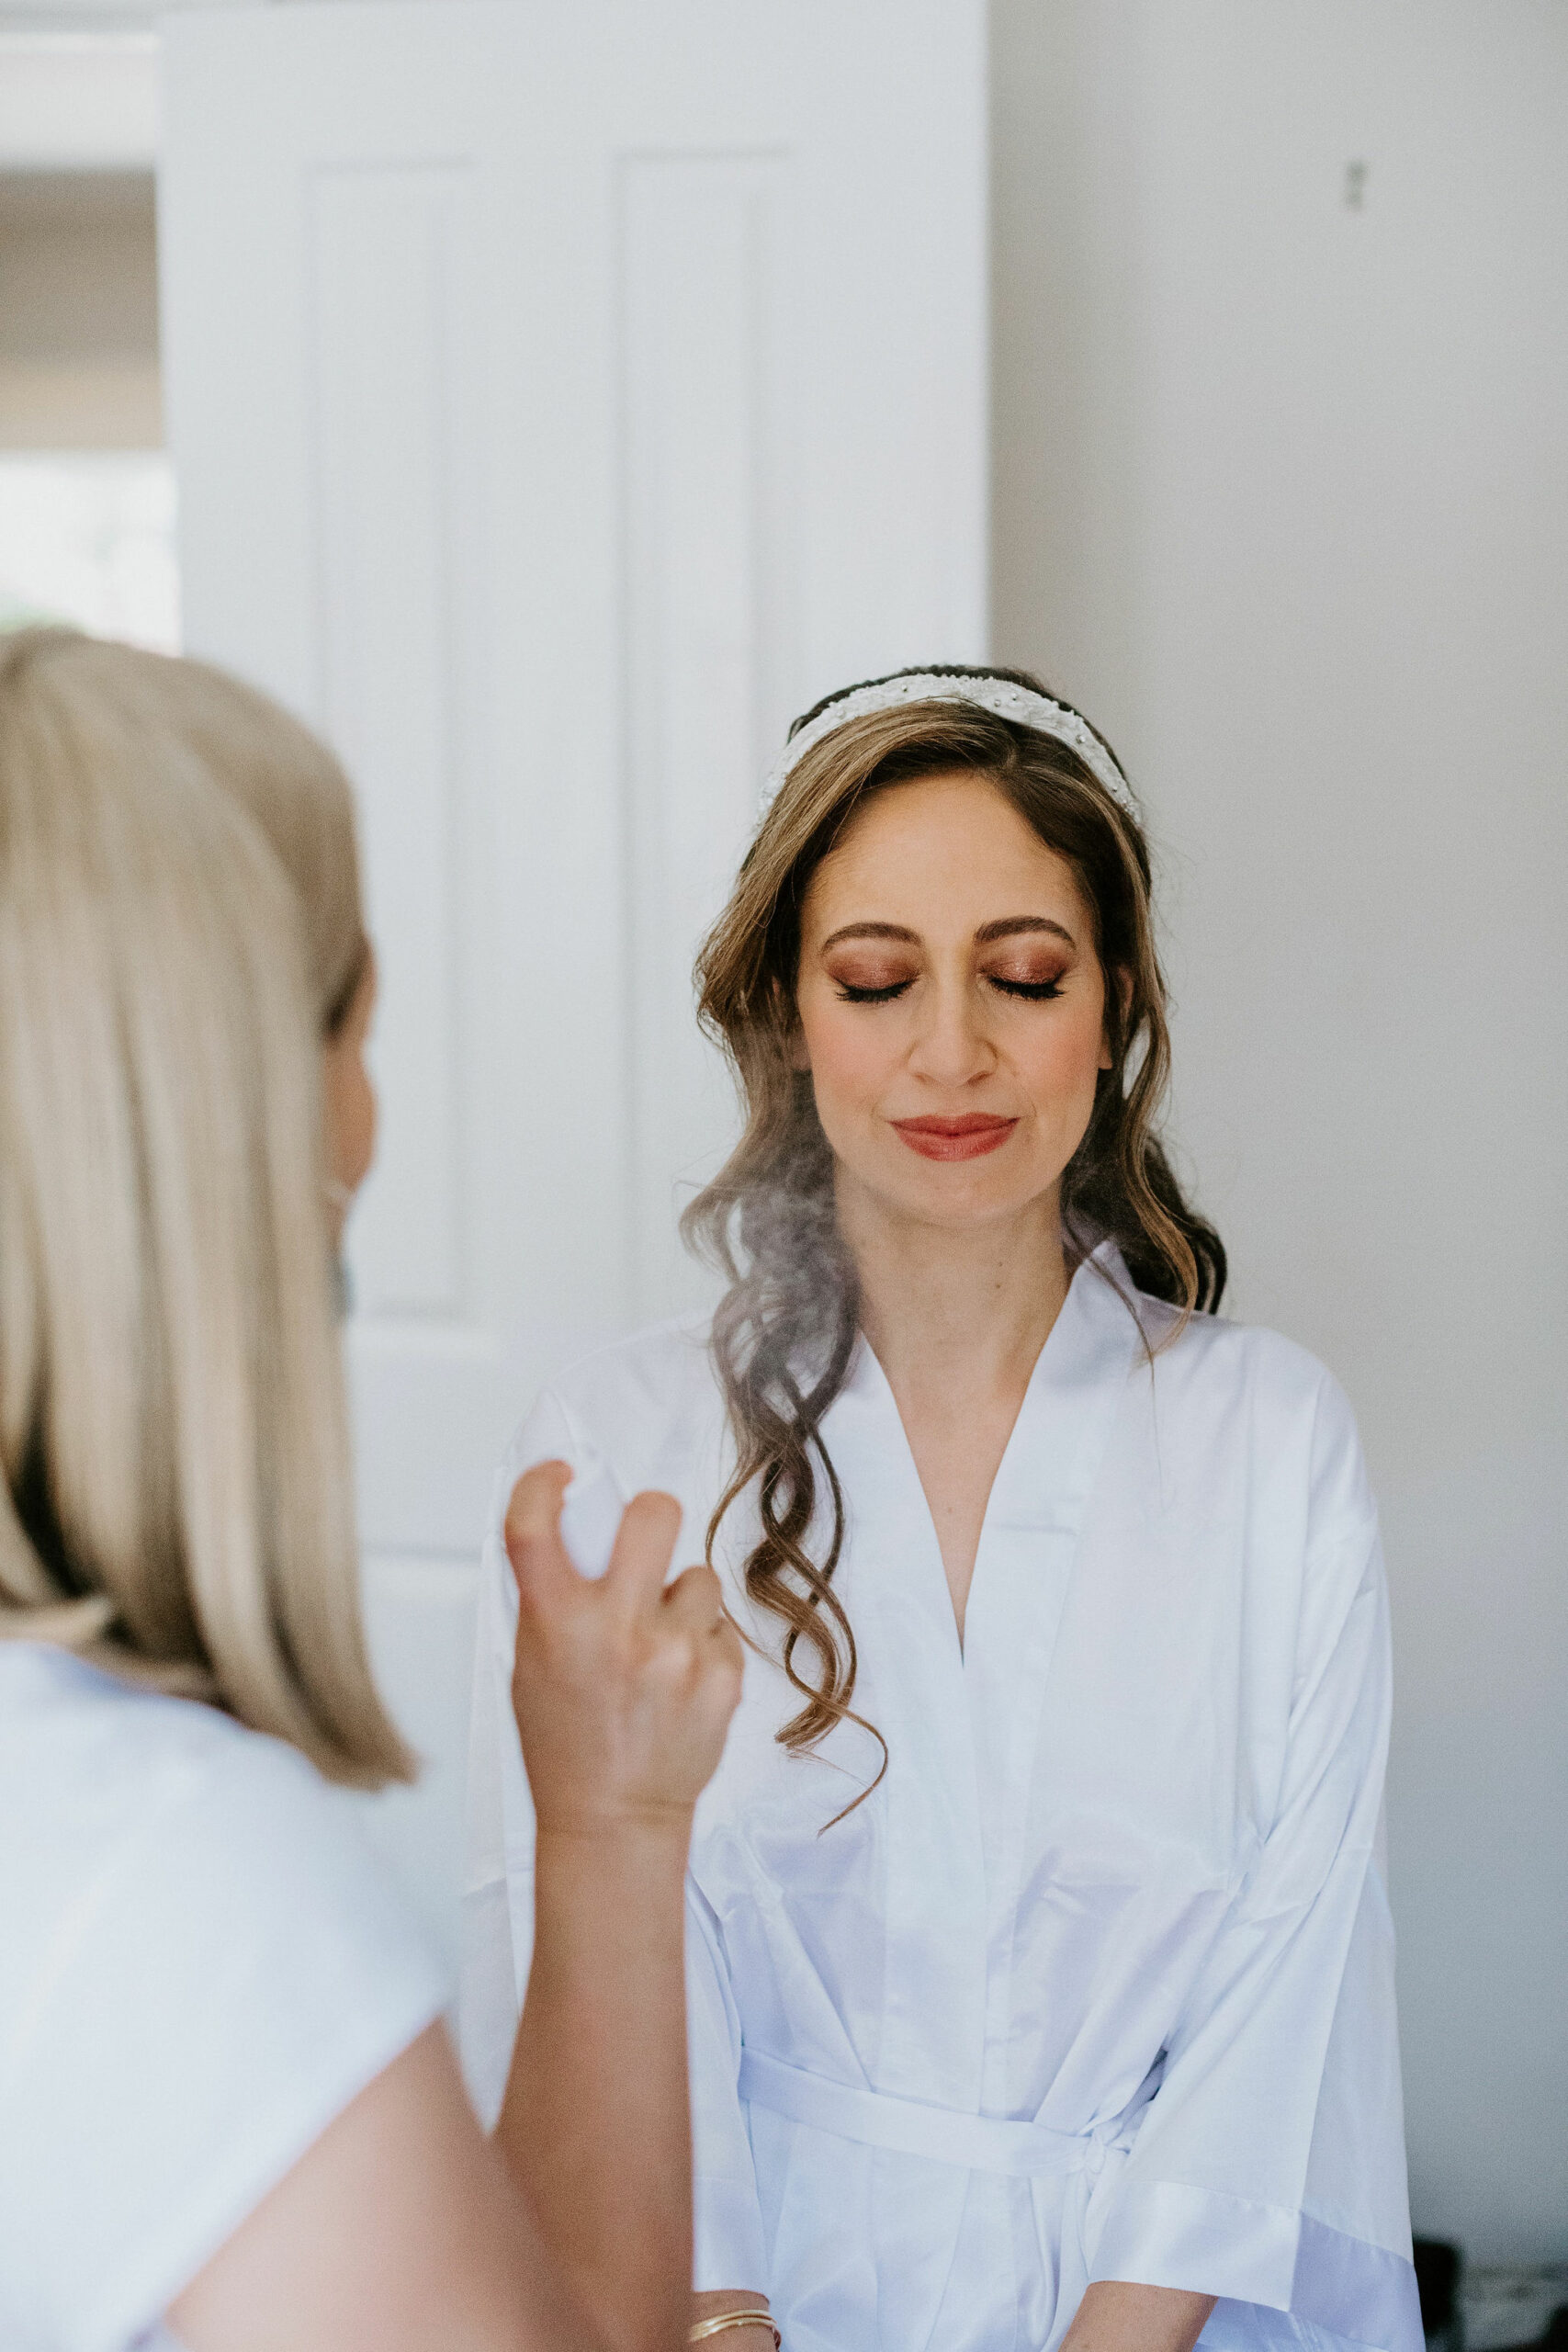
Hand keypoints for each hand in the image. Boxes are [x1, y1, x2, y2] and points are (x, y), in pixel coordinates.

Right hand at [505, 1461, 743, 1839]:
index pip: (537, 1525)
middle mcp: (618, 1630)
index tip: (560, 1474)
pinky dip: (701, 1644)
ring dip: (680, 1600)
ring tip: (658, 1648)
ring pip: (697, 1576)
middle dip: (649, 1516)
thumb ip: (551, 1596)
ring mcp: (677, 1652)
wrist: (614, 1819)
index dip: (544, 1485)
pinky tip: (678, 1684)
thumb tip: (575, 1527)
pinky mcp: (722, 1675)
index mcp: (556, 1623)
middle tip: (643, 1540)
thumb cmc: (566, 1742)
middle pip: (654, 1513)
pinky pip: (719, 1626)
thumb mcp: (532, 1663)